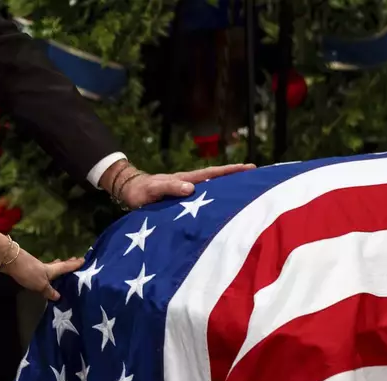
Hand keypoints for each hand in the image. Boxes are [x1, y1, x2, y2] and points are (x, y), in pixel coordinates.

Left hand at [4, 250, 84, 300]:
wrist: (11, 262)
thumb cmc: (29, 272)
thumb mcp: (41, 285)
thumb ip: (49, 291)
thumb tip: (58, 296)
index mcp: (53, 269)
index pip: (66, 267)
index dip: (75, 264)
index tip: (84, 260)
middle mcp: (47, 267)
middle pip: (60, 265)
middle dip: (67, 263)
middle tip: (75, 260)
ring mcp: (38, 267)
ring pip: (52, 267)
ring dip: (57, 267)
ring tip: (62, 266)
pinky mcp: (30, 269)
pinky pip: (44, 271)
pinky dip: (48, 272)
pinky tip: (46, 276)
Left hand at [118, 163, 255, 208]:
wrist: (129, 192)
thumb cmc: (140, 192)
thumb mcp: (154, 189)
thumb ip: (170, 188)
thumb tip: (192, 189)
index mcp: (186, 179)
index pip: (213, 173)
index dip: (231, 171)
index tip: (250, 167)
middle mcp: (190, 183)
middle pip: (217, 178)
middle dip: (236, 177)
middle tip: (257, 176)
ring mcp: (187, 191)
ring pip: (212, 188)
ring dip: (228, 188)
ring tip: (247, 191)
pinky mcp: (182, 200)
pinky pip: (203, 199)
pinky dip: (215, 199)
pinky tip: (222, 207)